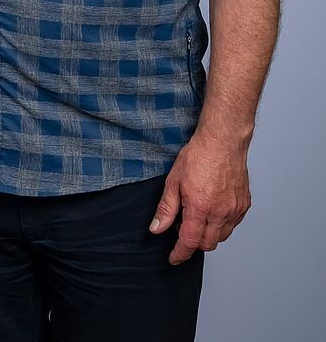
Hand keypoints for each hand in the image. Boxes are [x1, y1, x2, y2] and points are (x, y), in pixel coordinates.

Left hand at [150, 131, 252, 263]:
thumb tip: (157, 229)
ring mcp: (235, 210)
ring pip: (222, 236)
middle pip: (208, 243)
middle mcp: (221, 213)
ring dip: (208, 234)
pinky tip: (211, 211)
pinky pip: (233, 224)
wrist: (222, 142)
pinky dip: (221, 225)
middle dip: (193, 243)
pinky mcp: (244, 205)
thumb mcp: (173, 182)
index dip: (180, 254)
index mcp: (200, 208)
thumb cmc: (197, 158)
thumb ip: (166, 209)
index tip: (174, 259)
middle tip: (181, 226)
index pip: (190, 242)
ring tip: (196, 215)